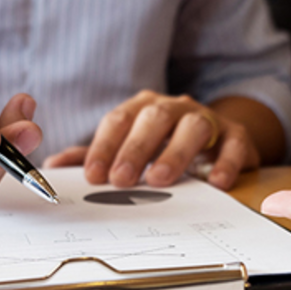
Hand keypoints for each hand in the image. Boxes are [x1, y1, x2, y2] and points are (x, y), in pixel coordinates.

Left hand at [43, 90, 261, 189]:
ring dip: (174, 152)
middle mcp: (173, 108)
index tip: (93, 175)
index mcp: (143, 108)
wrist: (216, 137)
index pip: (118, 120)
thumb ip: (96, 155)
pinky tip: (215, 182)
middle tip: (120, 179)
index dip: (104, 146)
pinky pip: (234, 144)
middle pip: (153, 119)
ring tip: (160, 179)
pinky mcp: (236, 135)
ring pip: (192, 126)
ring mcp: (206, 119)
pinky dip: (226, 162)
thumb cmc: (165, 143)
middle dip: (135, 148)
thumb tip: (54, 165)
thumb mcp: (129, 147)